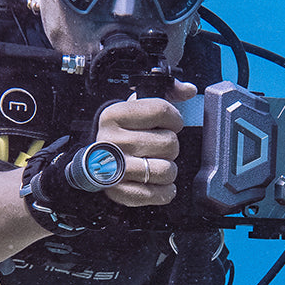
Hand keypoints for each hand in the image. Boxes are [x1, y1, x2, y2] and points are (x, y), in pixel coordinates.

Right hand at [95, 80, 197, 206]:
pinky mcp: (119, 192)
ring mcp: (115, 168)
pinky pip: (158, 195)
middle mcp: (113, 140)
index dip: (174, 119)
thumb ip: (166, 93)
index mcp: (115, 114)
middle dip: (171, 146)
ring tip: (157, 164)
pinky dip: (165, 191)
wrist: (95, 160)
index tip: (170, 124)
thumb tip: (189, 90)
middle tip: (159, 147)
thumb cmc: (122, 132)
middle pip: (169, 143)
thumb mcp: (137, 106)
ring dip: (168, 169)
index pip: (162, 110)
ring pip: (166, 170)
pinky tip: (157, 183)